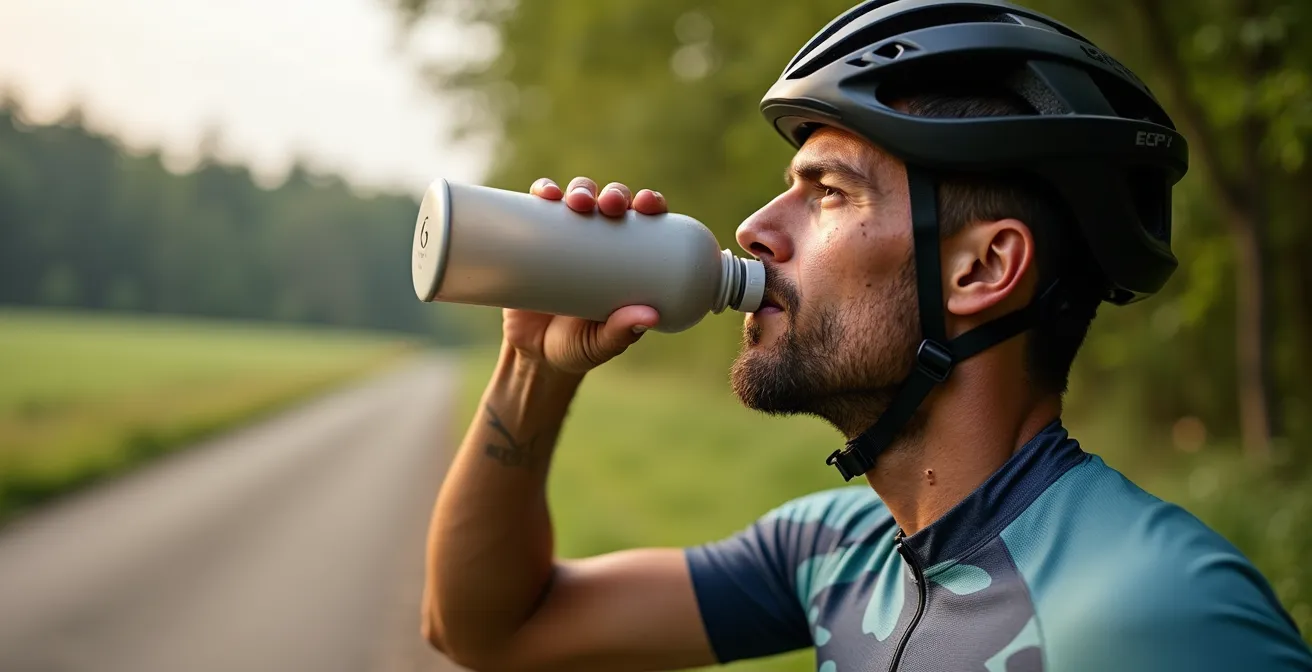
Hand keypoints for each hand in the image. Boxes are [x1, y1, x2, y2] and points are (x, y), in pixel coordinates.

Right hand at [501, 176, 667, 375]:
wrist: (531, 353)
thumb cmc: (575, 347)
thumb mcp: (599, 344)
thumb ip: (620, 334)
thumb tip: (649, 317)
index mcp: (627, 259)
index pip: (645, 221)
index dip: (650, 203)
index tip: (648, 204)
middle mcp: (599, 241)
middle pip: (612, 203)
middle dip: (614, 194)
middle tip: (610, 205)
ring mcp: (565, 237)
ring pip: (578, 198)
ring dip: (580, 189)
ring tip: (577, 201)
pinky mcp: (533, 238)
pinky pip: (538, 207)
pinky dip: (542, 192)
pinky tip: (545, 193)